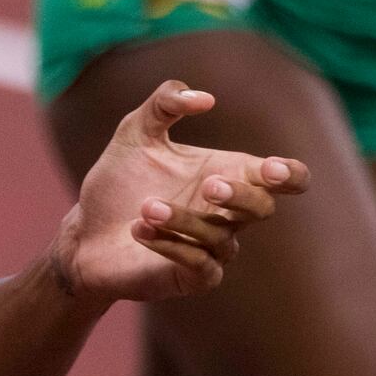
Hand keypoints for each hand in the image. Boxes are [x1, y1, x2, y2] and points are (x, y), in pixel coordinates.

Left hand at [54, 81, 307, 302]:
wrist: (85, 232)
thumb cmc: (119, 181)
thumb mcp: (135, 132)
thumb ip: (165, 103)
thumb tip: (205, 98)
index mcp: (229, 174)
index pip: (286, 178)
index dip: (290, 174)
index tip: (272, 169)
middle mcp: (229, 214)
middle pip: (263, 208)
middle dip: (240, 195)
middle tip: (208, 185)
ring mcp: (214, 247)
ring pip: (222, 237)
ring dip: (183, 219)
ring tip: (145, 207)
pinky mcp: (193, 277)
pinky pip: (201, 265)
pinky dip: (172, 245)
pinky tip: (139, 229)